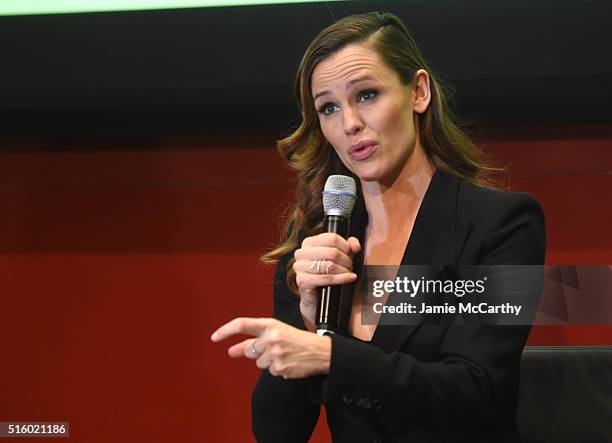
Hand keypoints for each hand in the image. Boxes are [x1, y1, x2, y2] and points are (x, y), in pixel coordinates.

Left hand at [211, 317, 330, 378]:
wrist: (321, 352)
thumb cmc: (298, 340)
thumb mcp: (277, 333)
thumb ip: (253, 342)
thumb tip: (231, 351)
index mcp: (270, 325)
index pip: (242, 324)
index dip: (225, 331)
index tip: (214, 337)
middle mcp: (271, 338)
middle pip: (250, 350)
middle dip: (257, 352)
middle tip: (275, 349)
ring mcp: (274, 354)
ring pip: (259, 363)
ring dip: (268, 361)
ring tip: (285, 355)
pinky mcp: (279, 367)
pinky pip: (270, 371)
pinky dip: (277, 369)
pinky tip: (289, 362)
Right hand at [293, 233, 360, 324]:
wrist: (315, 296)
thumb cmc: (326, 273)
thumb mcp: (337, 256)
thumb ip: (348, 247)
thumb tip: (356, 246)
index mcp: (309, 242)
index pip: (332, 238)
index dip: (345, 246)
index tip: (351, 253)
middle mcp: (301, 253)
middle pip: (332, 252)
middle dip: (346, 260)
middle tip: (351, 266)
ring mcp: (299, 266)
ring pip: (329, 265)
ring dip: (344, 270)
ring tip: (349, 272)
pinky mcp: (302, 280)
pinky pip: (326, 278)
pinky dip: (341, 278)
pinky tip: (349, 278)